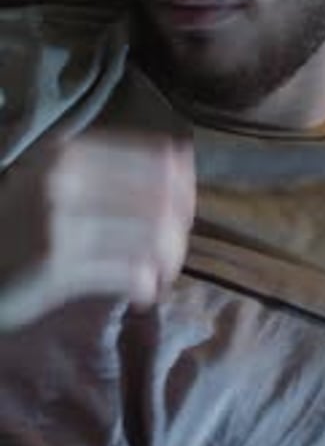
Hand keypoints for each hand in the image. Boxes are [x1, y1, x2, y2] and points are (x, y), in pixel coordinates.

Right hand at [0, 130, 194, 329]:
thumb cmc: (16, 222)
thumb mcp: (54, 179)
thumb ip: (106, 172)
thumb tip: (181, 165)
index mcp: (70, 151)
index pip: (156, 159)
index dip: (185, 188)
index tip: (186, 212)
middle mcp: (66, 178)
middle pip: (161, 197)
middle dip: (179, 228)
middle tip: (174, 251)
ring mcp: (60, 222)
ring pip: (150, 236)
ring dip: (168, 260)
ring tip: (161, 275)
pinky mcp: (55, 267)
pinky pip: (126, 272)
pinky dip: (145, 284)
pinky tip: (143, 294)